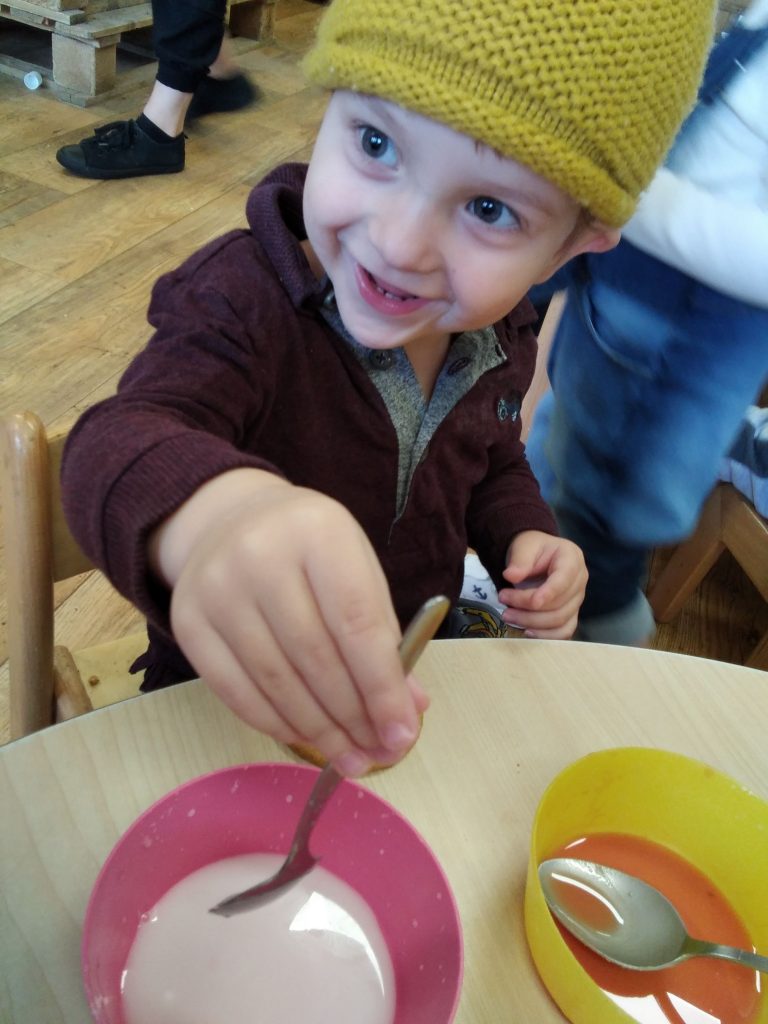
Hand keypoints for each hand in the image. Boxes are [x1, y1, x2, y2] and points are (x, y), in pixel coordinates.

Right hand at [150, 469, 427, 775]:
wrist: (230, 520)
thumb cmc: (309, 549)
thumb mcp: (356, 568)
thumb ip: (381, 634)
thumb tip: (407, 709)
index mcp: (319, 532)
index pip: (356, 623)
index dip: (382, 687)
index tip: (402, 733)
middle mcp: (260, 555)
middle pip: (315, 657)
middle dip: (353, 716)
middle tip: (379, 753)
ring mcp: (217, 588)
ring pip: (276, 681)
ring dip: (318, 731)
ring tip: (349, 757)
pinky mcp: (187, 621)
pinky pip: (235, 690)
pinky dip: (275, 724)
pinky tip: (305, 739)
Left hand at [496, 530, 586, 638]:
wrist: (535, 557)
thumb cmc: (532, 549)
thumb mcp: (523, 546)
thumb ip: (519, 560)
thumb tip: (511, 576)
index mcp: (571, 558)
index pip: (564, 579)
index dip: (549, 593)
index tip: (532, 602)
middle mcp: (579, 580)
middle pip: (560, 604)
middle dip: (529, 608)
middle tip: (503, 600)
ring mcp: (576, 599)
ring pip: (561, 620)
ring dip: (532, 623)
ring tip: (508, 615)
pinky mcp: (570, 614)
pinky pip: (564, 631)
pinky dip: (546, 635)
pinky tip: (526, 631)